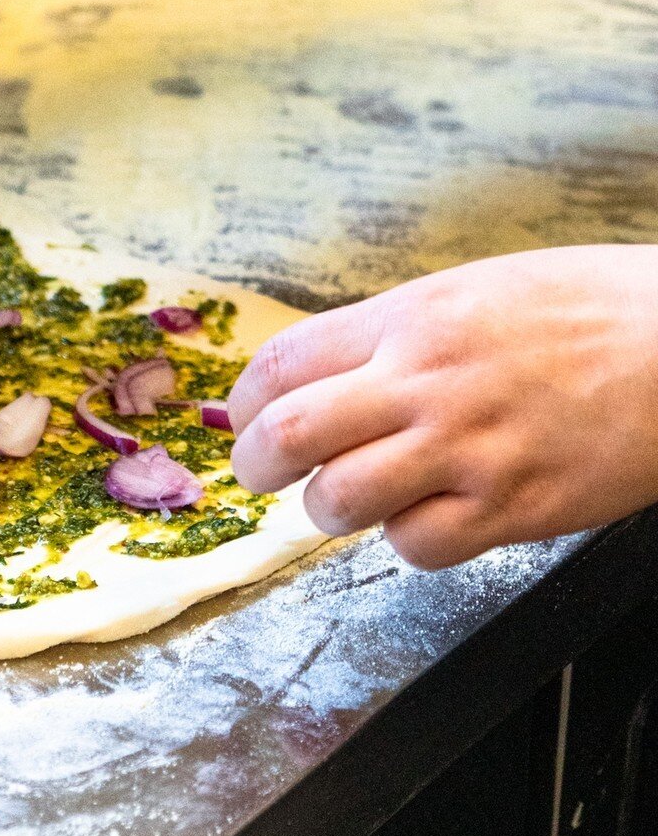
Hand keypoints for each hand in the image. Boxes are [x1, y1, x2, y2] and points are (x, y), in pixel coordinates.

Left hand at [226, 246, 657, 567]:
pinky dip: (407, 539)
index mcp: (413, 318)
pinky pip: (417, 545)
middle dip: (256, 463)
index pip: (286, 361)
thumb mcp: (476, 290)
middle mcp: (428, 381)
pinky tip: (428, 517)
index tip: (244, 418)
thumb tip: (326, 372)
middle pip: (290, 434)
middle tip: (260, 474)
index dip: (247, 400)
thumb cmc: (590, 309)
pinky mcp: (514, 507)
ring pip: (339, 501)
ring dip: (328, 508)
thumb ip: (397, 331)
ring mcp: (469, 448)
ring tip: (346, 499)